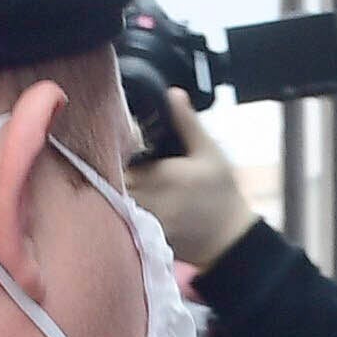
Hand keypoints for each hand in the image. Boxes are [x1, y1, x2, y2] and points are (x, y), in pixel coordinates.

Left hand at [123, 90, 255, 267]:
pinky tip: (127, 198)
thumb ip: (187, 123)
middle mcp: (147, 200)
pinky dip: (117, 206)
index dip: (113, 146)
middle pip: (109, 178)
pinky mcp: (140, 236)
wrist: (228, 242)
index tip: (120, 140)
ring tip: (120, 176)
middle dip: (108, 165)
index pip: (118, 156)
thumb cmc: (222, 195)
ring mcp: (142, 221)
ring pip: (110, 198)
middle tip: (115, 156)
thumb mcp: (210, 154)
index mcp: (161, 176)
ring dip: (110, 186)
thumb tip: (171, 93)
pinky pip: (119, 217)